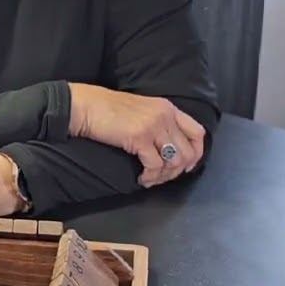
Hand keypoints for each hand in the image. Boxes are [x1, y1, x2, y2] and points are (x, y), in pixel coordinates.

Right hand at [69, 83, 205, 187]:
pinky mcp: (140, 137)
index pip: (197, 132)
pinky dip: (150, 177)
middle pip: (189, 151)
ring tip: (150, 178)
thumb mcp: (141, 110)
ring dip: (163, 176)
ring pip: (174, 161)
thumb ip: (158, 122)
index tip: (185, 166)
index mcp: (168, 108)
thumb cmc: (107, 110)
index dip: (196, 153)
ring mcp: (154, 126)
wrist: (86, 106)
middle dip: (177, 170)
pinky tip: (141, 178)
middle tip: (162, 176)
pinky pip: (155, 166)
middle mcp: (165, 116)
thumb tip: (168, 147)